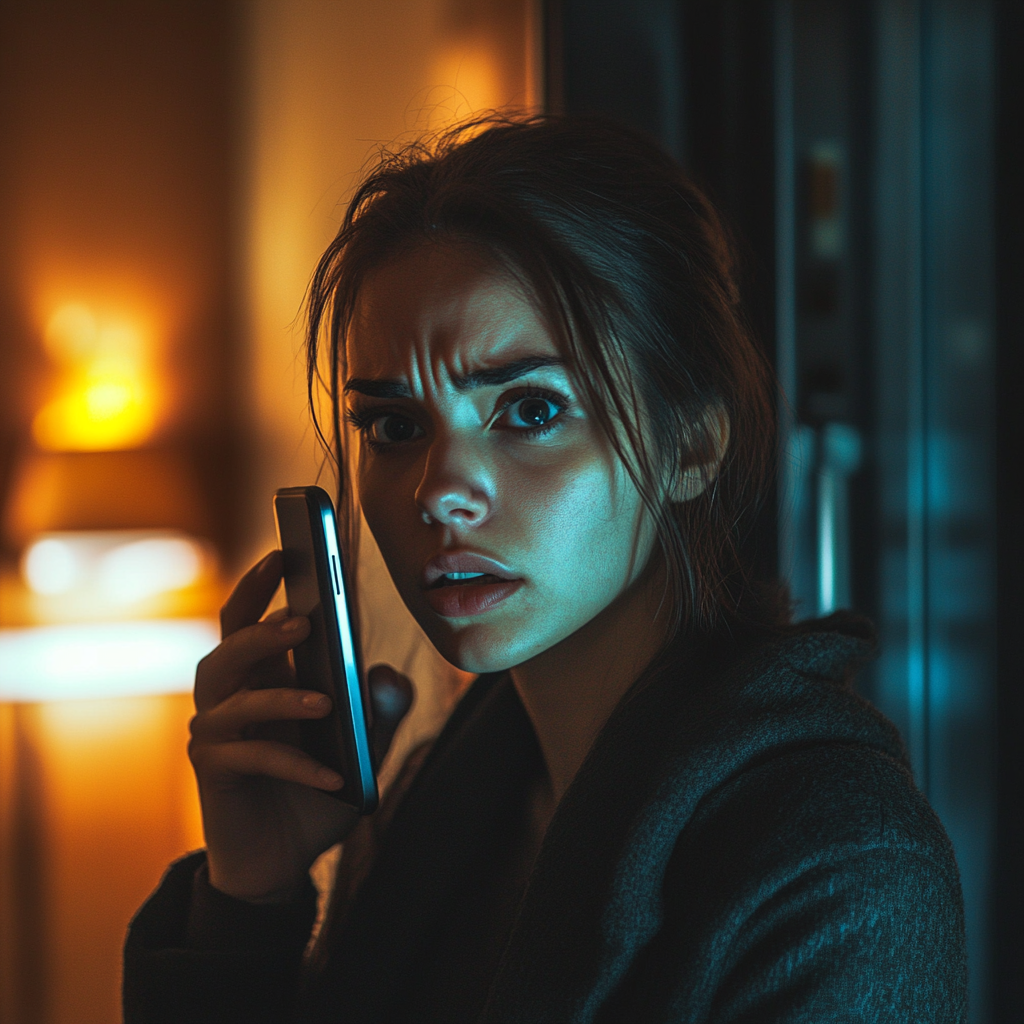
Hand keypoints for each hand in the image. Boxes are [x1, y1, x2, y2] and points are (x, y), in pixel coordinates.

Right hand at [188, 551, 412, 901]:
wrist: (286, 861)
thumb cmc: (319, 790)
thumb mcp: (364, 749)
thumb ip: (379, 711)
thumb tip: (384, 676)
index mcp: (264, 674)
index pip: (253, 616)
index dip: (264, 582)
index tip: (287, 550)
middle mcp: (232, 695)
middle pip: (229, 643)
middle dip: (263, 626)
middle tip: (304, 619)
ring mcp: (217, 733)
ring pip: (232, 695)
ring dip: (280, 694)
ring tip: (325, 699)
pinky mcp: (214, 774)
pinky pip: (253, 758)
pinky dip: (296, 764)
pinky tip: (333, 775)